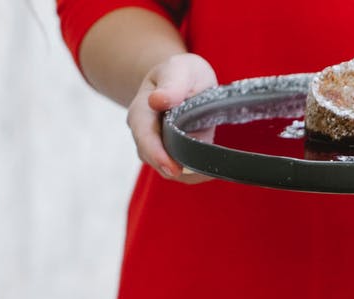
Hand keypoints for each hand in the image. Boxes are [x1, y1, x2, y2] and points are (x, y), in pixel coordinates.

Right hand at [126, 53, 217, 183]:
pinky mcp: (172, 155)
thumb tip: (157, 100)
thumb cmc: (180, 73)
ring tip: (210, 169)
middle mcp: (144, 134)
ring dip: (187, 172)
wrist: (184, 81)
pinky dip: (195, 173)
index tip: (173, 169)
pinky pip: (181, 171)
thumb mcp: (179, 71)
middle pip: (154, 159)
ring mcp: (157, 147)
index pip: (145, 138)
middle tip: (203, 173)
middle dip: (175, 168)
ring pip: (168, 169)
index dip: (158, 155)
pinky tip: (211, 168)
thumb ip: (171, 84)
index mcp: (141, 112)